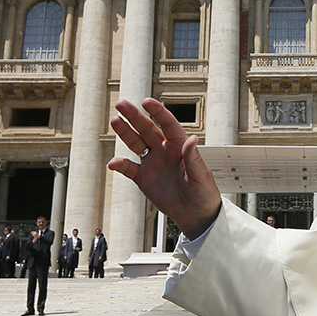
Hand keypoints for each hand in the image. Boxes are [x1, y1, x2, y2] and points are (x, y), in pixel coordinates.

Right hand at [108, 98, 221, 238]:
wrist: (195, 213)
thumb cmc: (203, 192)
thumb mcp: (201, 176)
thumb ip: (193, 158)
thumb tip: (192, 139)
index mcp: (179, 145)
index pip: (168, 124)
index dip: (158, 112)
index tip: (146, 102)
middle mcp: (164, 150)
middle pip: (147, 129)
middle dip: (134, 116)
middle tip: (121, 104)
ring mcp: (152, 162)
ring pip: (136, 143)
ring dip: (125, 132)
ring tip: (115, 121)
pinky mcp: (144, 178)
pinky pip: (129, 168)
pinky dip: (120, 165)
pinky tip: (113, 162)